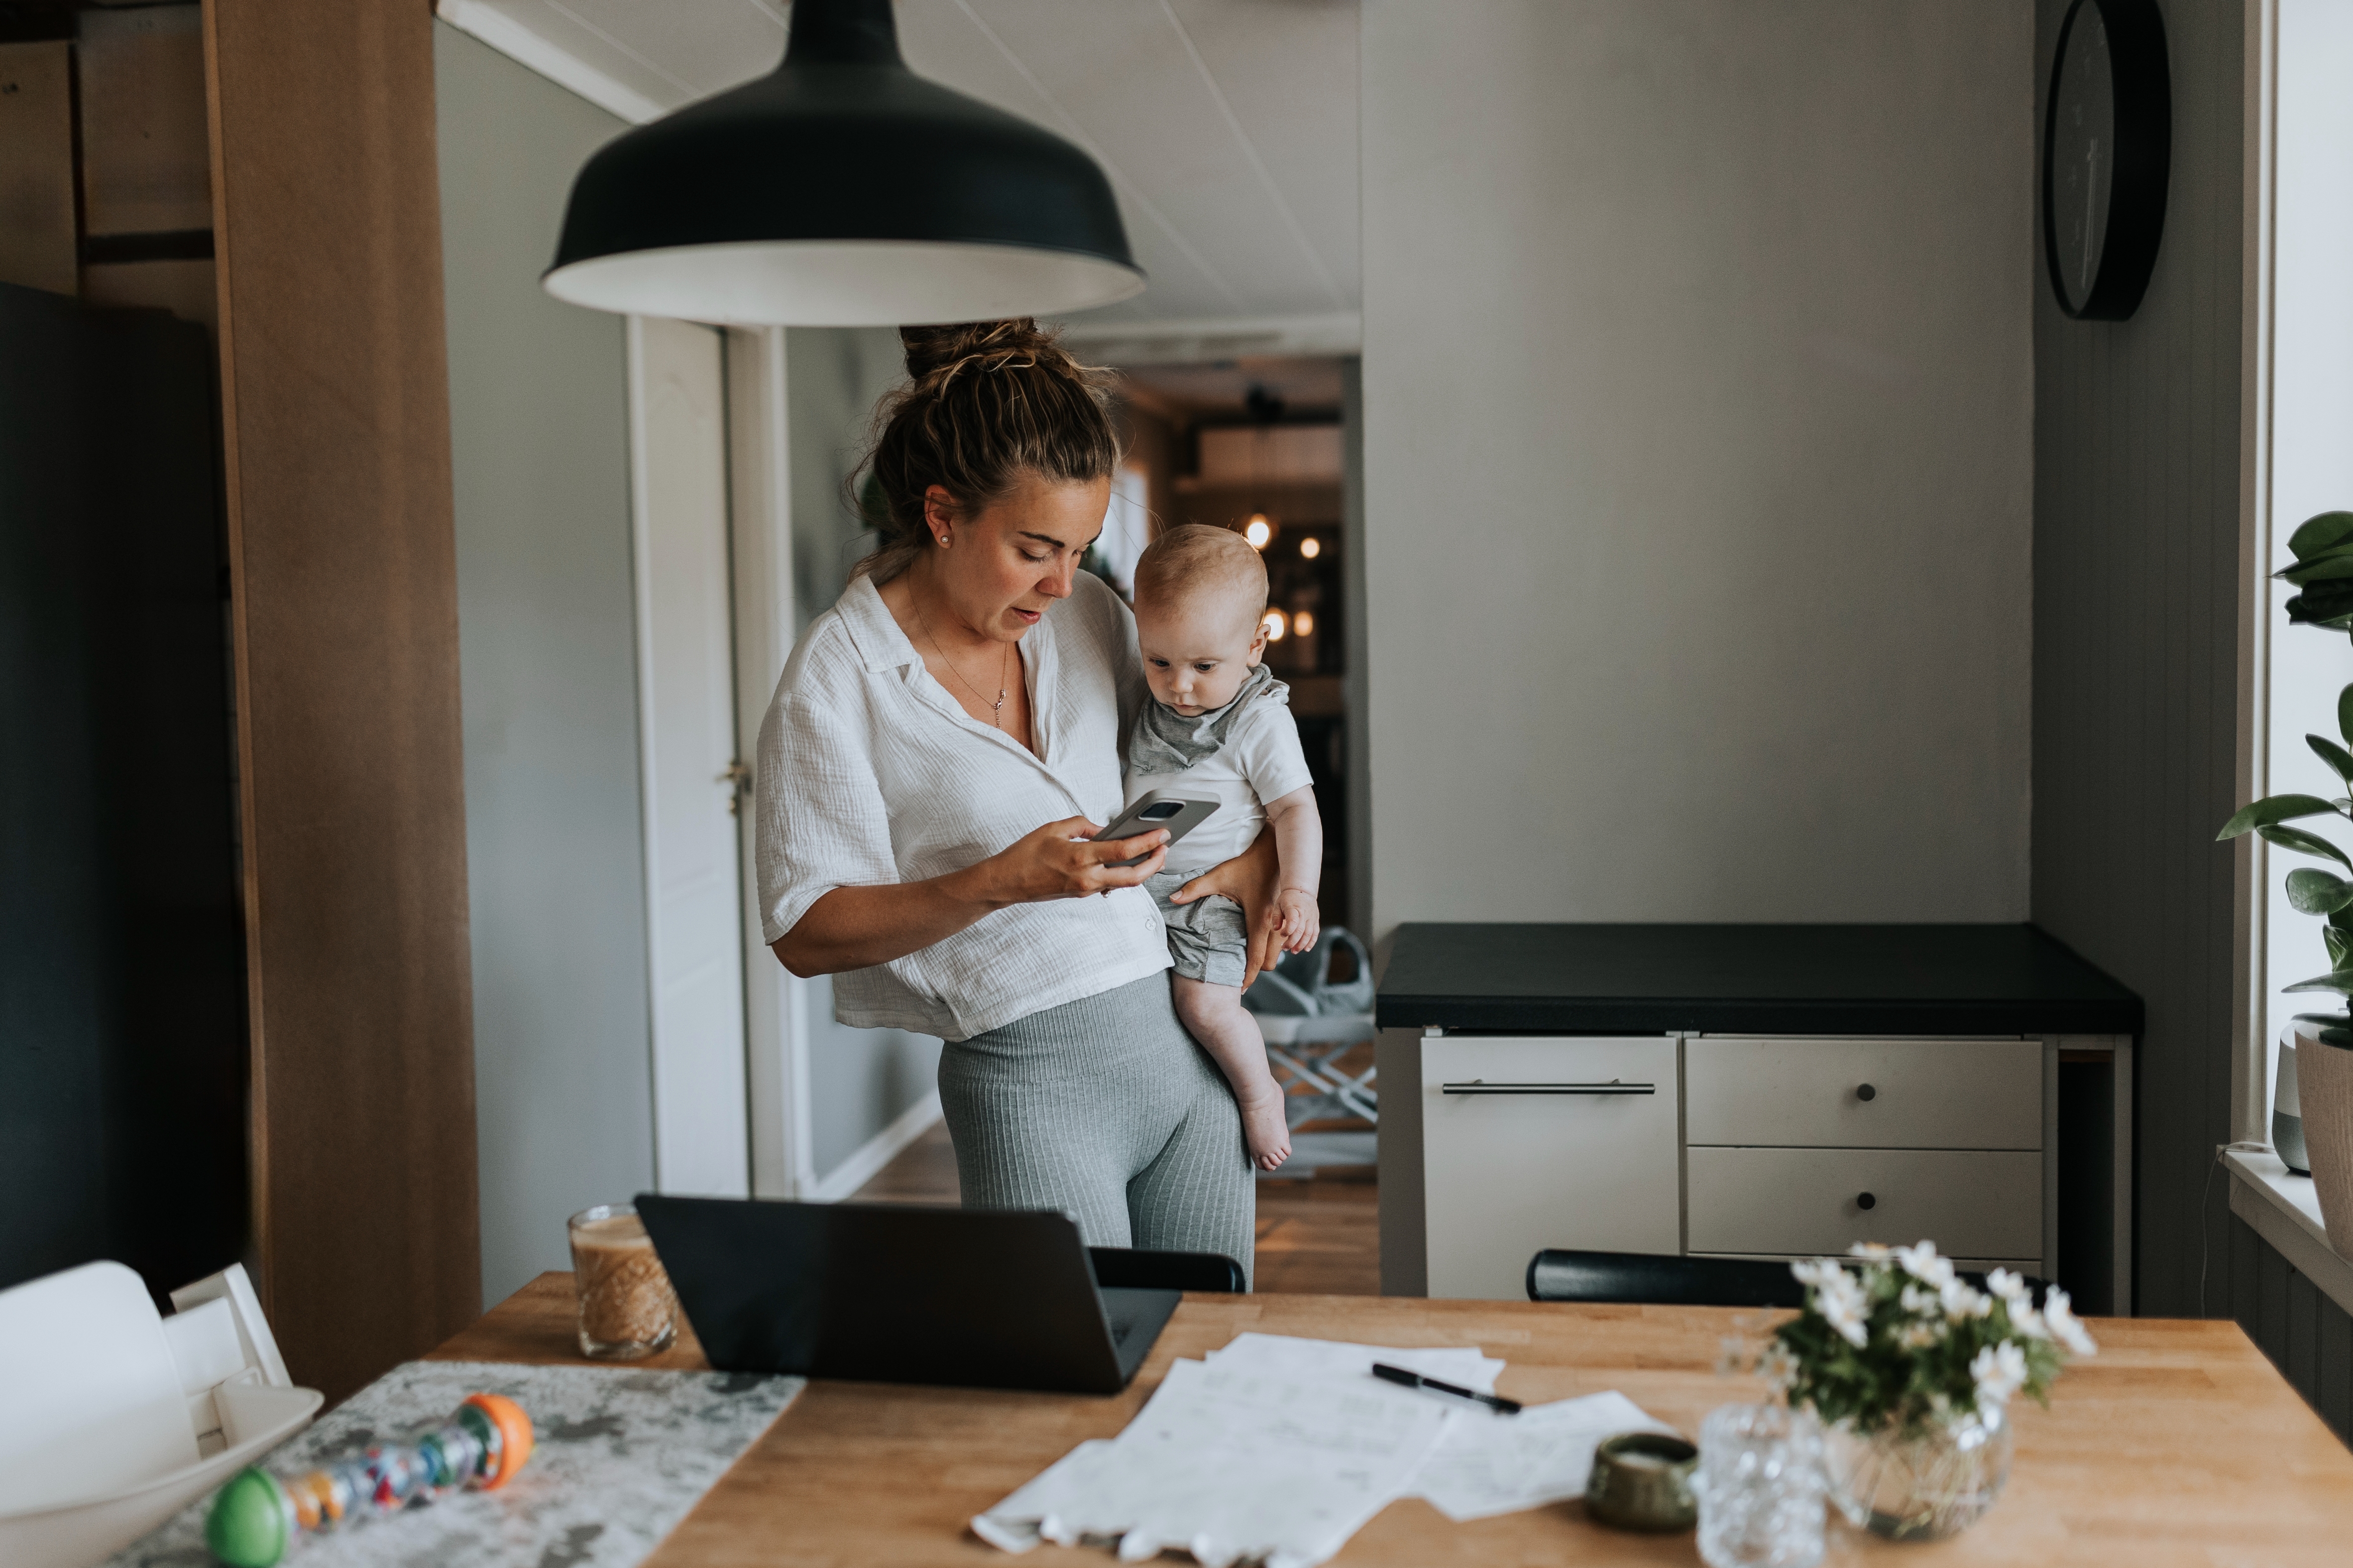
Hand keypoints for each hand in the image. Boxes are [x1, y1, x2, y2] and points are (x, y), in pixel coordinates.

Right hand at [971, 816, 1166, 904]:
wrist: (1006, 882)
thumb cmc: (1025, 853)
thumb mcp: (1053, 828)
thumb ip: (1083, 825)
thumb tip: (1103, 829)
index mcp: (1080, 857)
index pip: (1124, 851)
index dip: (1148, 843)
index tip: (1163, 834)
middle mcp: (1086, 877)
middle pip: (1133, 876)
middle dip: (1154, 863)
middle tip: (1164, 848)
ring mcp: (1085, 889)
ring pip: (1124, 884)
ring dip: (1142, 870)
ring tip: (1152, 854)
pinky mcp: (1081, 894)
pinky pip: (1109, 885)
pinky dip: (1123, 874)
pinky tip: (1126, 862)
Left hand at [1172, 829, 1282, 987]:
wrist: (1276, 845)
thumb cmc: (1247, 861)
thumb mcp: (1219, 875)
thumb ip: (1195, 889)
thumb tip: (1172, 898)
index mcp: (1259, 918)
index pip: (1255, 959)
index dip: (1247, 978)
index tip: (1239, 989)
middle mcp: (1277, 923)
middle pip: (1271, 961)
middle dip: (1257, 969)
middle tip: (1239, 971)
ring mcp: (1286, 919)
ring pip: (1281, 951)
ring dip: (1267, 956)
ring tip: (1248, 957)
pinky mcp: (1290, 914)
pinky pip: (1286, 940)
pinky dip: (1276, 945)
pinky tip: (1262, 940)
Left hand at [1275, 889, 1319, 953]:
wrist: (1303, 890)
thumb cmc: (1288, 898)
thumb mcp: (1278, 904)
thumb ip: (1276, 917)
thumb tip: (1276, 929)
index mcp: (1294, 908)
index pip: (1293, 922)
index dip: (1287, 931)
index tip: (1281, 934)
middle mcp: (1305, 913)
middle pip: (1301, 931)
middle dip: (1292, 942)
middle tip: (1285, 948)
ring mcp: (1312, 917)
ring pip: (1309, 934)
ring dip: (1301, 945)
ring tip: (1294, 951)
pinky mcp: (1316, 921)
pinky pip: (1315, 933)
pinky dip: (1311, 942)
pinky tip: (1306, 949)